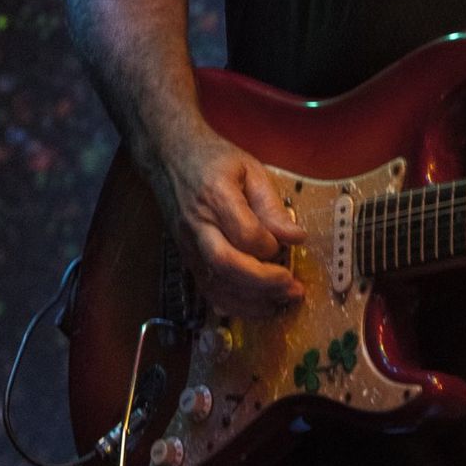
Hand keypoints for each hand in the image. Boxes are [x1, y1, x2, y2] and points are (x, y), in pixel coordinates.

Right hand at [149, 127, 306, 315]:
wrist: (169, 159)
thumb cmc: (214, 160)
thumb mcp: (250, 169)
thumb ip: (272, 205)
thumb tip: (296, 237)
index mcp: (215, 195)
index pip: (244, 232)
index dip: (271, 245)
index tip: (288, 243)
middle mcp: (198, 225)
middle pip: (226, 264)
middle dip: (263, 282)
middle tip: (292, 287)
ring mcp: (189, 246)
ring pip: (215, 285)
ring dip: (252, 301)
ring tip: (282, 301)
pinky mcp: (187, 260)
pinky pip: (208, 291)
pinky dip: (234, 305)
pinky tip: (258, 306)